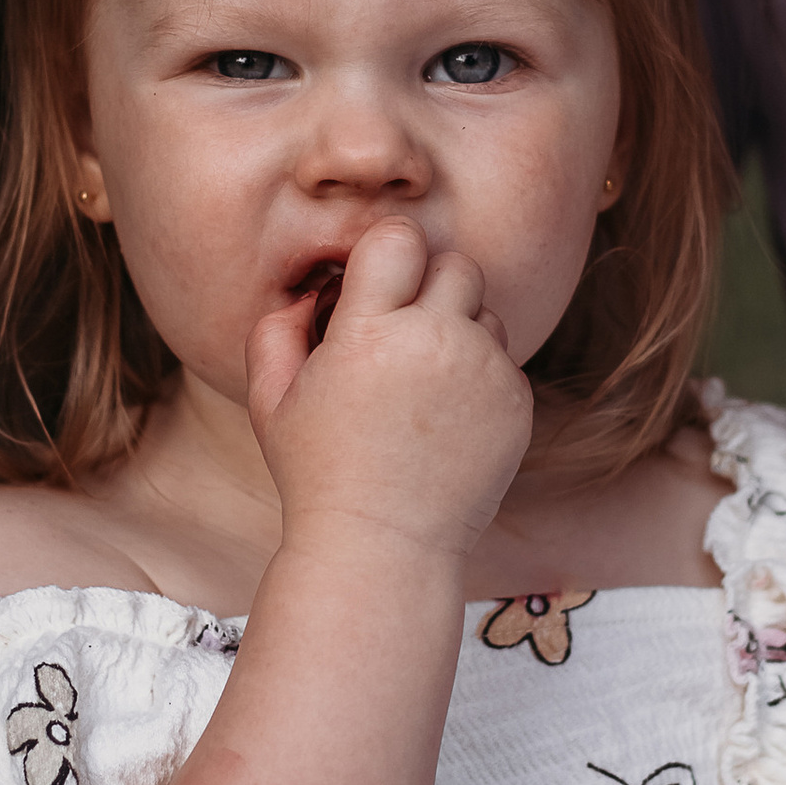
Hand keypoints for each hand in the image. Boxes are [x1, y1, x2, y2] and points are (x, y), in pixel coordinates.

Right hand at [245, 212, 533, 567]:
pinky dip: (480, 377)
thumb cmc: (318, 472)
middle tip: (403, 331)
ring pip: (486, 312)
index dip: (387, 255)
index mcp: (370, 332)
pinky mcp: (516, 405)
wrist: (384, 545)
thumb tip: (311, 291)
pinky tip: (446, 420)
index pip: (400, 239)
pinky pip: (504, 361)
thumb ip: (275, 329)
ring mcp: (483, 373)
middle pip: (457, 264)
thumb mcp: (269, 401)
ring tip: (422, 383)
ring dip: (459, 331)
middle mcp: (435, 342)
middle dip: (430, 286)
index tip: (375, 287)